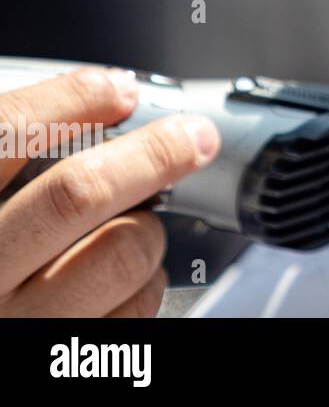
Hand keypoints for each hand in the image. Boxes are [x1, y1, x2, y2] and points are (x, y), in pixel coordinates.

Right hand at [0, 68, 219, 316]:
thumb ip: (19, 161)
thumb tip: (102, 102)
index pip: (5, 134)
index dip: (71, 100)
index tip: (118, 89)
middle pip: (77, 193)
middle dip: (151, 155)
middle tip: (192, 137)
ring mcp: (20, 323)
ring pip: (122, 251)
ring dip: (147, 230)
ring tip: (131, 228)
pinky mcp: (64, 358)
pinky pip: (136, 308)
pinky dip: (148, 283)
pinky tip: (126, 278)